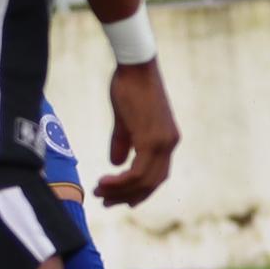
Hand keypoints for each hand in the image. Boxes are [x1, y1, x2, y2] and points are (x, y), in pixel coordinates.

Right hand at [94, 59, 180, 208]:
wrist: (135, 66)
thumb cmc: (129, 87)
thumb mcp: (126, 121)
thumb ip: (124, 143)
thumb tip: (116, 164)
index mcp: (167, 140)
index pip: (157, 175)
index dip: (139, 191)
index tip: (120, 200)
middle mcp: (170, 144)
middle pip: (152, 183)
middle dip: (128, 196)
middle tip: (106, 202)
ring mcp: (163, 143)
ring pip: (144, 181)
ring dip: (120, 191)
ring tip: (99, 193)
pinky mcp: (152, 139)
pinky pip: (137, 172)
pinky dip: (121, 182)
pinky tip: (104, 181)